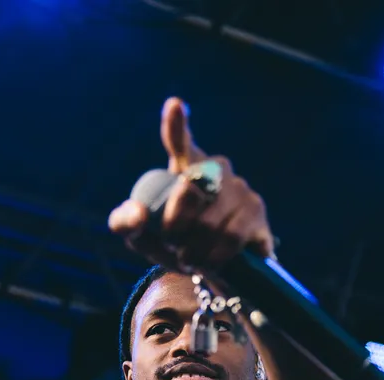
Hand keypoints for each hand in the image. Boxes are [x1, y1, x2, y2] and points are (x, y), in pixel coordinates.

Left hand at [108, 97, 274, 270]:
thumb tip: (138, 212)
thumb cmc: (173, 244)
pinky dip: (213, 257)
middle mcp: (216, 169)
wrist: (212, 269)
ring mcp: (241, 189)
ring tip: (190, 258)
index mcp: (185, 166)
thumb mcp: (141, 236)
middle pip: (190, 191)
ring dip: (194, 249)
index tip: (174, 106)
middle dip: (174, 227)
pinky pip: (232, 237)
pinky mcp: (257, 214)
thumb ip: (125, 222)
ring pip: (210, 222)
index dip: (176, 125)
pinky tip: (209, 263)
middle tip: (173, 244)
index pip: (179, 141)